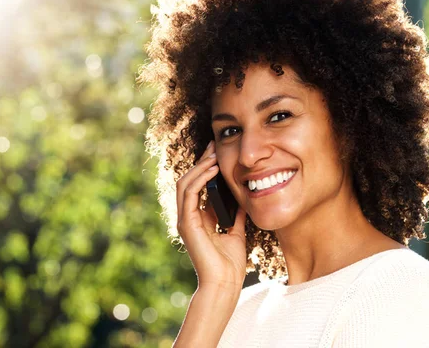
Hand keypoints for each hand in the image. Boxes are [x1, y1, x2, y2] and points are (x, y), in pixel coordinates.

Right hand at [176, 140, 247, 290]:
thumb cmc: (229, 264)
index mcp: (199, 218)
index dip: (206, 168)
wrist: (224, 283)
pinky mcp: (186, 223)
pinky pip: (189, 194)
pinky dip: (199, 179)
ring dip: (199, 166)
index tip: (217, 153)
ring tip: (213, 154)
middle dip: (201, 161)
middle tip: (213, 145)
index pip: (198, 186)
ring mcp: (185, 219)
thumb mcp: (236, 232)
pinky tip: (211, 169)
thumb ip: (236, 215)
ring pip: (185, 183)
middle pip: (189, 180)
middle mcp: (188, 216)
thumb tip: (243, 198)